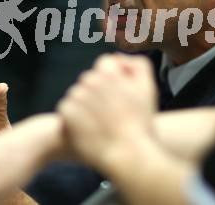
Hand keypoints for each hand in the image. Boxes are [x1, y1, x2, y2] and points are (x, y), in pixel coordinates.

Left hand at [58, 54, 157, 173]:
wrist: (129, 155)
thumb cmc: (141, 123)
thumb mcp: (147, 88)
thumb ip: (136, 65)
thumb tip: (117, 58)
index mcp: (109, 71)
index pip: (104, 65)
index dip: (113, 80)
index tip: (119, 97)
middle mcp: (90, 79)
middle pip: (89, 80)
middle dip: (97, 93)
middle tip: (110, 114)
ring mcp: (77, 96)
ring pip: (77, 95)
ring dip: (85, 106)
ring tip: (100, 125)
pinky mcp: (66, 112)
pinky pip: (66, 110)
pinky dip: (73, 119)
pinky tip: (88, 130)